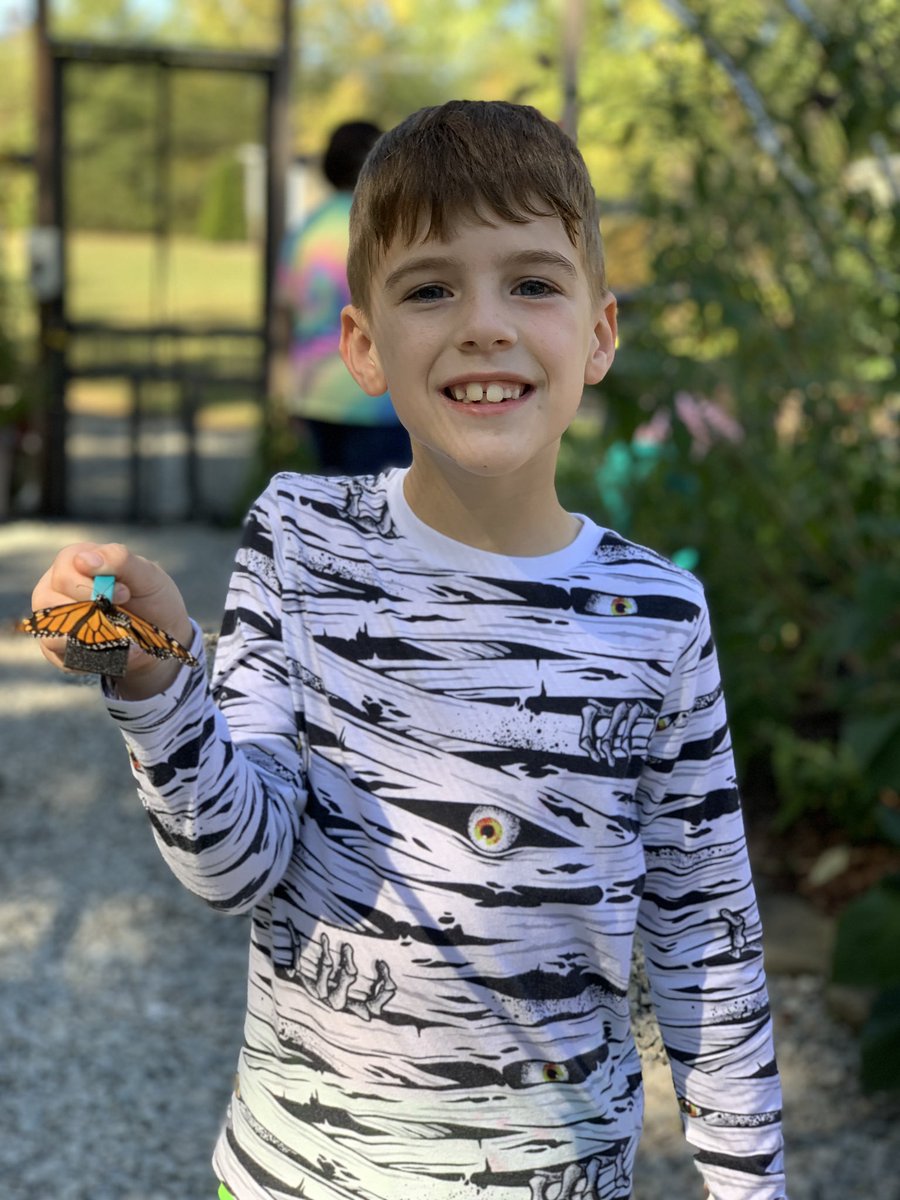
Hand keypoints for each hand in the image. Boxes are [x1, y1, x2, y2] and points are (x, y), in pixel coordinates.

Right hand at [30, 541, 193, 698]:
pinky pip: (59, 656)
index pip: (65, 570)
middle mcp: (54, 587)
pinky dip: (87, 656)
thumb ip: (119, 560)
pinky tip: (109, 649)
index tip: (124, 594)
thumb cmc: (149, 596)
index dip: (92, 585)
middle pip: (49, 599)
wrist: (160, 634)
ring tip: (116, 634)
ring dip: (88, 636)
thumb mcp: (146, 575)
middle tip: (121, 614)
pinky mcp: (54, 647)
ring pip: (50, 631)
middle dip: (90, 611)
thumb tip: (84, 560)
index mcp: (74, 560)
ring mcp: (51, 618)